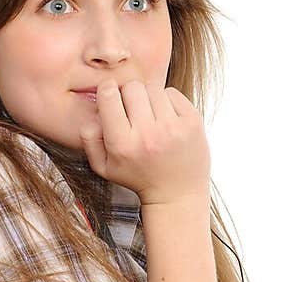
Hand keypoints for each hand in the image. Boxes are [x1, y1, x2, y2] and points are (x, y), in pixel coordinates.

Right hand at [77, 72, 210, 205]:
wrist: (177, 195)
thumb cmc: (139, 178)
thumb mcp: (105, 168)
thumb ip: (90, 140)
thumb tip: (92, 113)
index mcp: (123, 145)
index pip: (108, 95)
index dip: (107, 91)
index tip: (111, 97)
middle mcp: (148, 135)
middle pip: (132, 87)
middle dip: (128, 94)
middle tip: (132, 110)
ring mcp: (173, 128)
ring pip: (153, 88)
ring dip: (149, 98)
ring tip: (150, 117)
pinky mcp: (192, 122)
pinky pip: (173, 93)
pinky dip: (167, 101)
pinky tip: (166, 119)